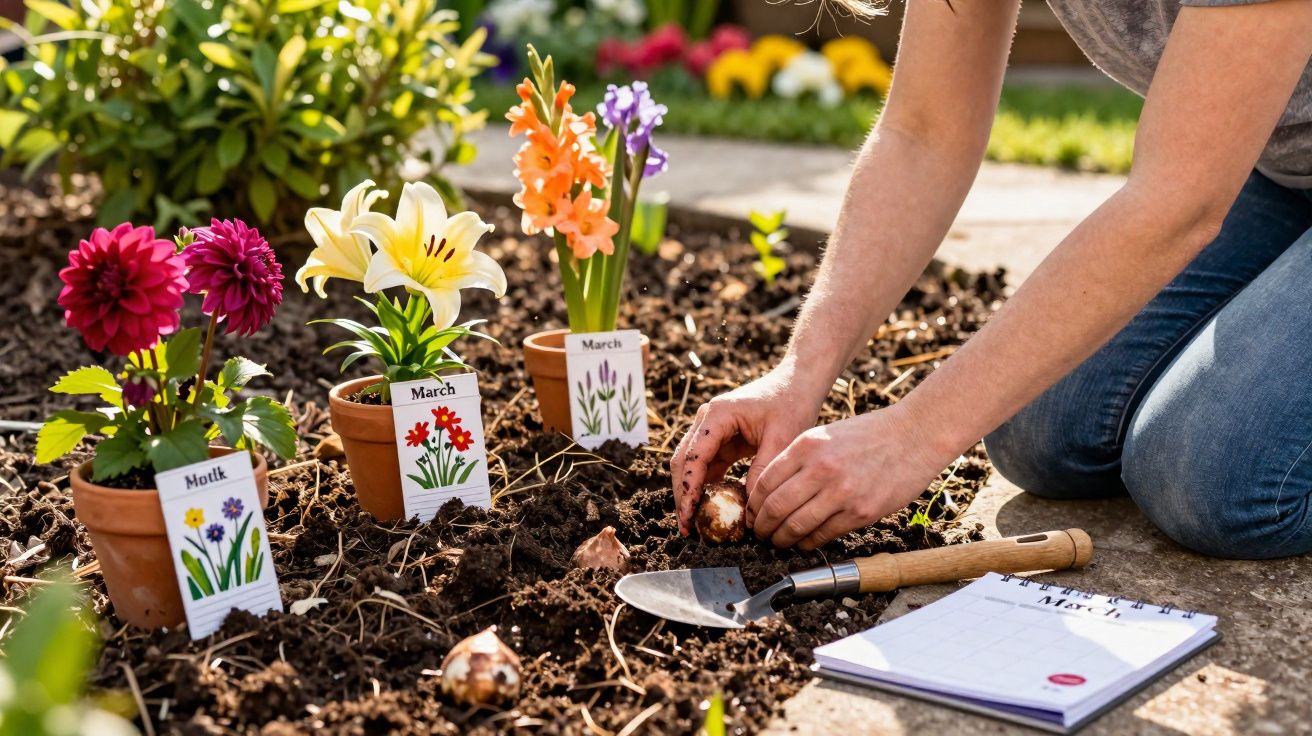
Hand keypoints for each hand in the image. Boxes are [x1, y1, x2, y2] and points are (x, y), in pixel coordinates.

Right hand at [671, 361, 824, 535]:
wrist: (798, 383)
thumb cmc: (792, 403)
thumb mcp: (782, 439)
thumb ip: (762, 471)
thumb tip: (748, 509)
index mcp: (717, 415)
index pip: (693, 457)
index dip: (688, 489)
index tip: (689, 516)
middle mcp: (707, 420)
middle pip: (683, 462)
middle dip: (682, 495)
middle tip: (687, 528)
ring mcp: (712, 429)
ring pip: (691, 466)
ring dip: (691, 493)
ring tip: (694, 524)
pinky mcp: (721, 438)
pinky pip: (708, 466)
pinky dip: (707, 487)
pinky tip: (712, 508)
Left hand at [747, 404, 950, 549]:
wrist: (913, 435)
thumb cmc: (867, 435)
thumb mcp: (824, 435)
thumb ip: (797, 459)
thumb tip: (770, 491)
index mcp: (806, 446)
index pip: (764, 482)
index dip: (754, 505)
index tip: (752, 514)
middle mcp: (820, 469)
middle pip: (775, 508)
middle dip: (762, 526)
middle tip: (760, 533)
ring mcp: (841, 492)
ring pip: (796, 526)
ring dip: (782, 539)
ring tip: (778, 542)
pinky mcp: (861, 512)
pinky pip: (823, 535)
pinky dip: (808, 543)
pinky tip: (804, 542)